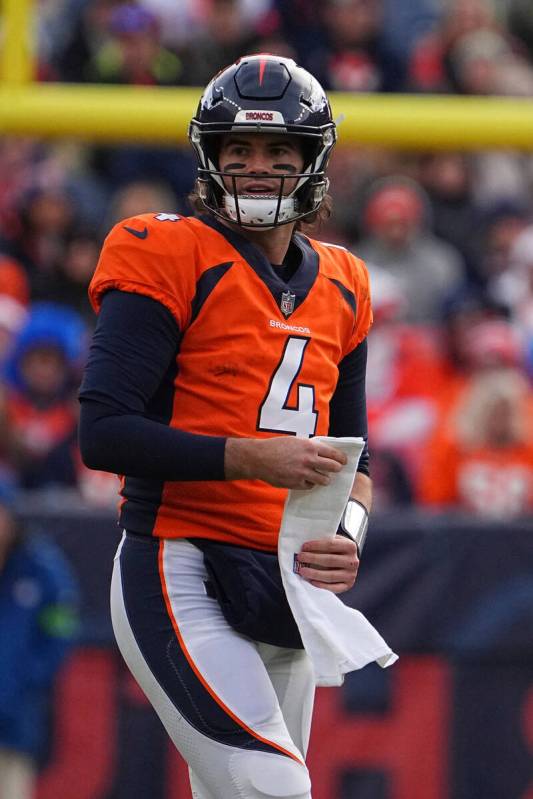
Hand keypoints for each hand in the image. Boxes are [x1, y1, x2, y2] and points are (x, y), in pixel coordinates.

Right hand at [225, 436, 346, 489]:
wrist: (259, 458)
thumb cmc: (276, 447)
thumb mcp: (296, 441)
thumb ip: (310, 447)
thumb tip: (325, 452)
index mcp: (310, 447)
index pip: (334, 454)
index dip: (342, 458)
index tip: (344, 461)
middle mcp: (309, 460)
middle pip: (333, 467)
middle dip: (336, 469)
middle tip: (336, 469)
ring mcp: (303, 473)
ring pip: (324, 480)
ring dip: (325, 479)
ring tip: (323, 477)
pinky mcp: (296, 483)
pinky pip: (310, 486)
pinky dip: (310, 483)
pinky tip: (306, 480)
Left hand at [295, 536, 358, 593]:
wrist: (350, 561)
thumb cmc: (339, 550)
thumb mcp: (336, 541)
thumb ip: (324, 541)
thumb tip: (306, 546)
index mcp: (350, 546)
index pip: (331, 544)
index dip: (316, 545)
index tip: (304, 547)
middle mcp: (353, 561)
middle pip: (330, 560)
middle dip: (312, 558)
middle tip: (300, 557)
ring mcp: (351, 575)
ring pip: (330, 576)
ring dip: (314, 573)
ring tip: (302, 570)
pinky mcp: (348, 585)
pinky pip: (333, 588)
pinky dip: (321, 585)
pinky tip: (312, 581)